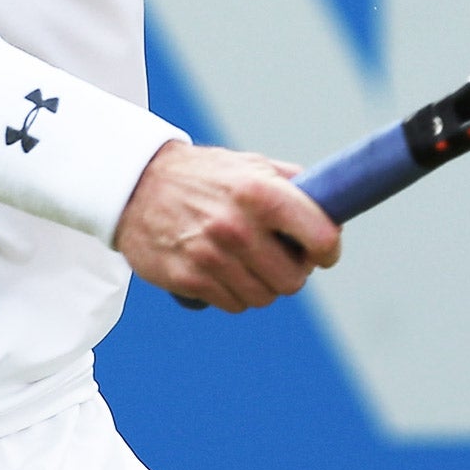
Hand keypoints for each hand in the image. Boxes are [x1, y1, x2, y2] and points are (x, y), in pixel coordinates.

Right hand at [114, 141, 341, 312]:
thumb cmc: (203, 175)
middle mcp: (237, 226)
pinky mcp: (189, 280)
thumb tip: (334, 206)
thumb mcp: (250, 164)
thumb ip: (293, 183)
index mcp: (260, 193)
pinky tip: (219, 267)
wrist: (136, 185)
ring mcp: (211, 256)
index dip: (327, 249)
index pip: (320, 238)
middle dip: (290, 270)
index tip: (322, 251)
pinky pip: (233, 304)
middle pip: (294, 279)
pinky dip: (232, 292)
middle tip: (275, 253)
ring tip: (243, 258)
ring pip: (264, 296)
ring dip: (260, 283)